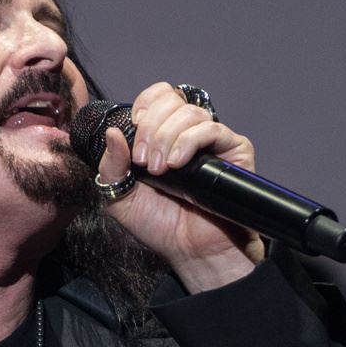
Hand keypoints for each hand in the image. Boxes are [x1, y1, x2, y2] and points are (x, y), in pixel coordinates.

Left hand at [95, 81, 264, 292]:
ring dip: (167, 137)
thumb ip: (110, 165)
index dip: (145, 104)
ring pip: (190, 113)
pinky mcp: (235, 150)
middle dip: (151, 127)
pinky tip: (178, 164)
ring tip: (160, 170)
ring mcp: (212, 140)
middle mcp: (188, 132)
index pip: (159, 95)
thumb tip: (112, 132)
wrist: (189, 251)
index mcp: (163, 134)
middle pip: (172, 99)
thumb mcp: (120, 196)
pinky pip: (213, 129)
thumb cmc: (159, 225)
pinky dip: (190, 141)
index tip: (134, 127)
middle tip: (144, 162)